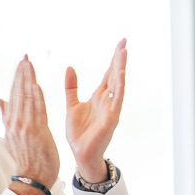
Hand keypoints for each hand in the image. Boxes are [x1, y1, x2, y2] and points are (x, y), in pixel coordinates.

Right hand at [0, 56, 60, 187]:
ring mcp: (25, 127)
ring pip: (26, 99)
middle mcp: (16, 122)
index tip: (21, 62)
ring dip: (28, 81)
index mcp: (11, 121)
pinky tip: (36, 85)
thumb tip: (0, 99)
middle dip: (22, 74)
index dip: (17, 77)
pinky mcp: (36, 132)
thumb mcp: (12, 135)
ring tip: (30, 64)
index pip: (14, 94)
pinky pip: (36, 112)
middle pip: (18, 93)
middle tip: (25, 56)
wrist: (31, 177)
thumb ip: (6, 116)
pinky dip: (36, 98)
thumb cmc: (26, 157)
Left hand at [66, 40, 126, 181]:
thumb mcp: (72, 105)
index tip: (120, 43)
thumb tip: (70, 67)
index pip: (108, 73)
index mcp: (99, 96)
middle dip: (119, 58)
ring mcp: (111, 108)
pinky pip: (117, 100)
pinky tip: (121, 75)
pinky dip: (119, 87)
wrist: (81, 154)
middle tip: (124, 41)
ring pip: (118, 84)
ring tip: (123, 52)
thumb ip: (71, 87)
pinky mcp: (111, 118)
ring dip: (120, 68)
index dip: (113, 58)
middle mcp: (108, 100)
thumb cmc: (79, 133)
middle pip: (115, 74)